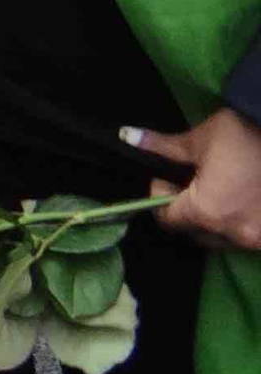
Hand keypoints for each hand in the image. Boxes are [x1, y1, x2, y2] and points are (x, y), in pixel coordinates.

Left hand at [130, 107, 260, 252]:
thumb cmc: (241, 134)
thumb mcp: (198, 140)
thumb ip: (161, 147)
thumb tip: (126, 136)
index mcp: (208, 212)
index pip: (169, 220)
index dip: (161, 198)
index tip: (166, 177)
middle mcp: (235, 233)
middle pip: (195, 233)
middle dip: (185, 212)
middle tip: (190, 183)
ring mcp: (259, 238)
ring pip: (223, 239)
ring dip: (212, 221)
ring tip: (216, 189)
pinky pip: (246, 236)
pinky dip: (237, 222)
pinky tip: (239, 198)